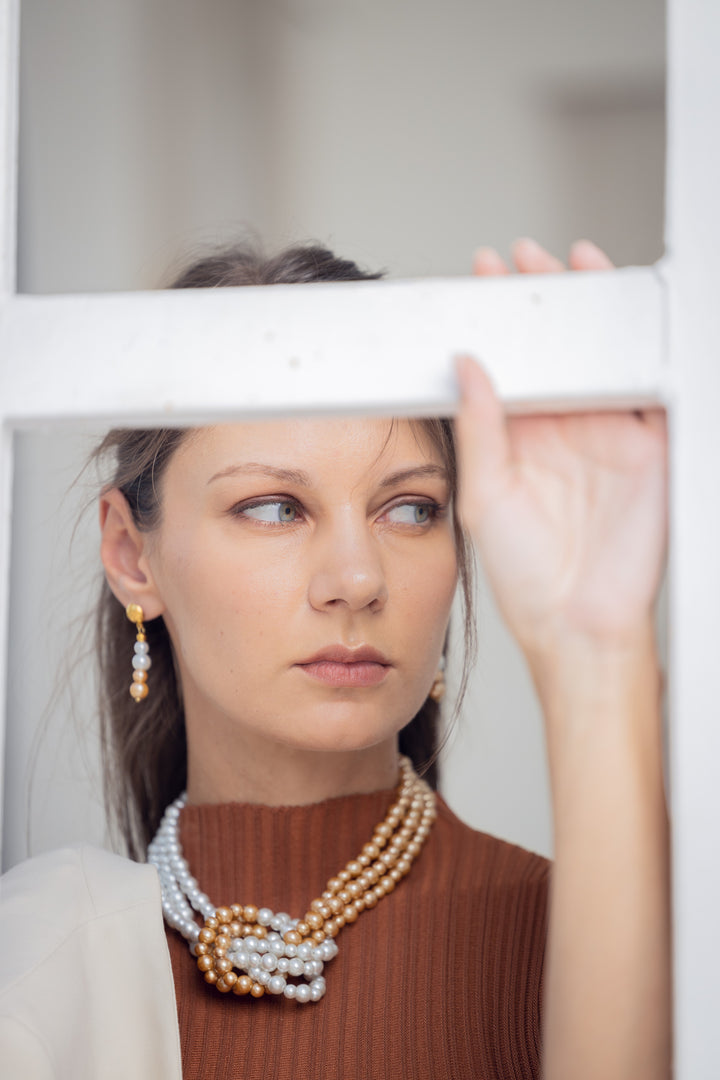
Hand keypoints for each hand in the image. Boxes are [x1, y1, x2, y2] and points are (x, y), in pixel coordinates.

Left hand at [455, 239, 667, 659]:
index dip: (500, 318)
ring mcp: (609, 435)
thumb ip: (480, 428)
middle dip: (547, 298)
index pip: (511, 362)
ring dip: (596, 311)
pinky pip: (653, 386)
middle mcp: (563, 430)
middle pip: (560, 347)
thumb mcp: (485, 495)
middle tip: (528, 258)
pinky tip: (629, 312)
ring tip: (577, 266)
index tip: (482, 278)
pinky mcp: (651, 448)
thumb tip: (468, 366)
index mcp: (519, 439)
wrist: (577, 624)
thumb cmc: (525, 575)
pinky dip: (646, 348)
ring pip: (606, 356)